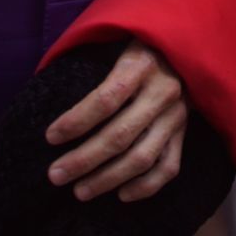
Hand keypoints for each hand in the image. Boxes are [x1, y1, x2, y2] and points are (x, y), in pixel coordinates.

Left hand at [45, 42, 187, 201]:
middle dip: (83, 160)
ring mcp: (176, 115)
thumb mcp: (118, 40)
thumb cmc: (140, 43)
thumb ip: (93, 63)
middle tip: (55, 175)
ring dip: (108, 179)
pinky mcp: (184, 131)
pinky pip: (168, 167)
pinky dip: (145, 186)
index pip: (106, 99)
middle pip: (120, 134)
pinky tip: (121, 195)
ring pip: (142, 157)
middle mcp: (163, 91)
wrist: (185, 42)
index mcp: (141, 64)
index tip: (50, 137)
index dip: (76, 121)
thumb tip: (51, 93)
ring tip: (80, 191)